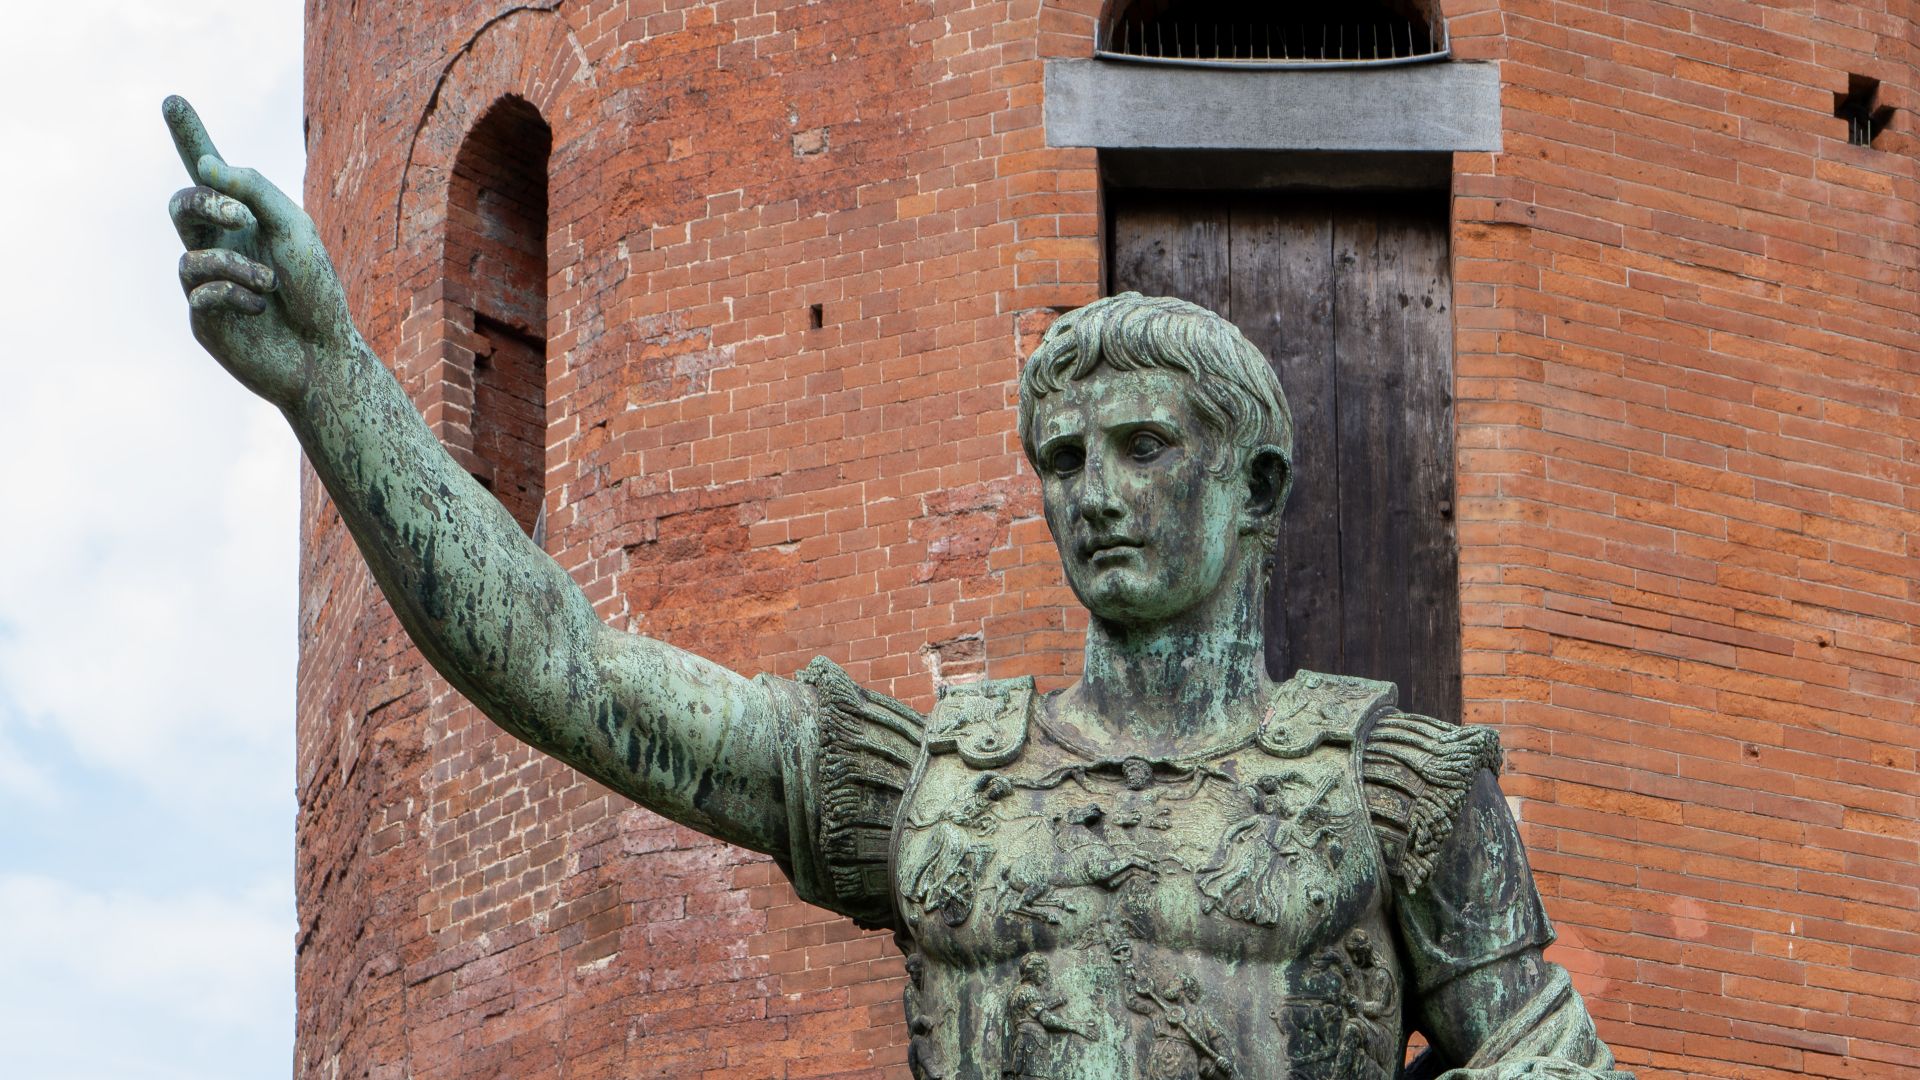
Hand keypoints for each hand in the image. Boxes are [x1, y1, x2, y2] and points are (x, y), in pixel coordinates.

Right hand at [164, 96, 353, 407]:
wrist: (325, 354)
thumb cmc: (316, 292)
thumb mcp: (295, 230)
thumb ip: (256, 190)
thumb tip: (206, 166)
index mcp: (245, 221)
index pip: (209, 174)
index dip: (190, 137)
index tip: (173, 99)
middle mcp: (220, 246)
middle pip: (183, 203)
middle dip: (208, 202)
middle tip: (241, 214)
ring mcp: (207, 283)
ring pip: (192, 252)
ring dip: (236, 262)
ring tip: (270, 282)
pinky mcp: (203, 319)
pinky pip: (201, 290)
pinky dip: (234, 292)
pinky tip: (258, 308)